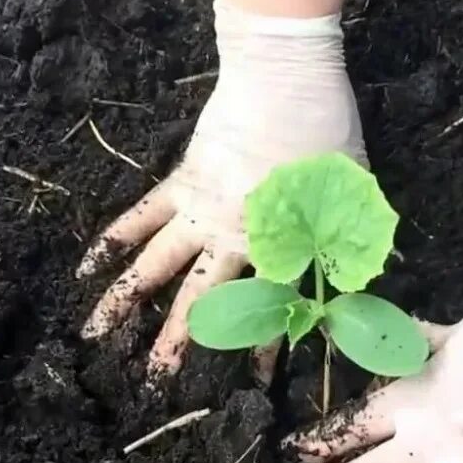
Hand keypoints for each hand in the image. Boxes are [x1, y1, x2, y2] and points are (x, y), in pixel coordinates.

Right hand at [77, 0, 364, 381]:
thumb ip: (354, 242)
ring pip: (155, 264)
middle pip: (199, 299)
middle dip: (176, 342)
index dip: (267, 347)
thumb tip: (373, 286)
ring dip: (126, 300)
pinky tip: (90, 265)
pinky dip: (115, 237)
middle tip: (154, 380)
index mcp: (277, 246)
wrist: (283, 79)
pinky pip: (142, 215)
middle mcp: (231, 238)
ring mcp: (198, 211)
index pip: (271, 308)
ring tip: (95, 334)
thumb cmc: (325, 135)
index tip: (259, 383)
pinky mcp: (180, 183)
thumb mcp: (353, 194)